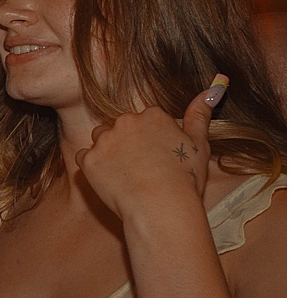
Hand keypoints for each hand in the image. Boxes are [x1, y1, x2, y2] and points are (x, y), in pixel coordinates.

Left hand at [75, 84, 220, 223]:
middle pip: (122, 128)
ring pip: (101, 140)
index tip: (160, 159)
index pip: (147, 121)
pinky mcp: (89, 160)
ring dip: (109, 153)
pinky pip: (85, 158)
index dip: (153, 142)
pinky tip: (111, 182)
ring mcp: (104, 140)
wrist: (162, 209)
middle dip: (130, 145)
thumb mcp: (199, 145)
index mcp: (151, 115)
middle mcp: (125, 121)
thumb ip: (200, 115)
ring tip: (127, 176)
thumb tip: (212, 88)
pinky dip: (94, 169)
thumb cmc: (185, 180)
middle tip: (144, 170)